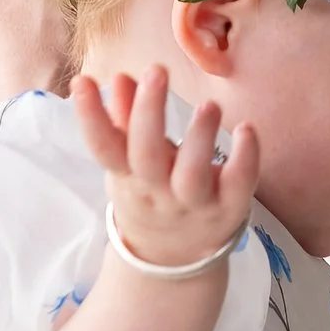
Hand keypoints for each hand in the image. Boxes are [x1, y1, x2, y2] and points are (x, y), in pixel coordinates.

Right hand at [74, 65, 257, 269]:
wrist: (172, 259)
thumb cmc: (149, 193)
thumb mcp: (128, 163)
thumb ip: (123, 120)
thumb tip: (120, 77)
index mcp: (127, 176)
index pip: (103, 147)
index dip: (90, 116)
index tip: (82, 82)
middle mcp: (156, 191)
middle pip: (147, 155)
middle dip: (149, 113)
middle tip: (156, 71)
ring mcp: (193, 203)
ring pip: (192, 175)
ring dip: (199, 138)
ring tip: (208, 105)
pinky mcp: (228, 210)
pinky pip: (238, 186)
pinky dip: (245, 159)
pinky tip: (247, 130)